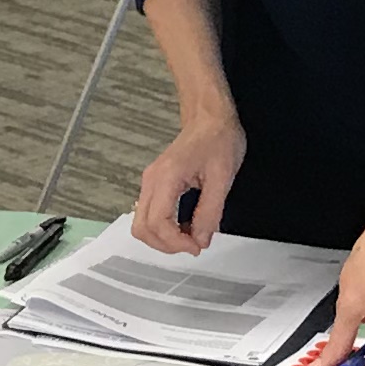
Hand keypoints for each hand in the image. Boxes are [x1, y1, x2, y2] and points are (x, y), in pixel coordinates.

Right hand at [133, 112, 246, 253]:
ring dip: (162, 240)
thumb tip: (200, 240)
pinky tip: (184, 227)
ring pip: (141, 225)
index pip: (157, 223)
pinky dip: (163, 229)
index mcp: (166, 177)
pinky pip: (149, 215)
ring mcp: (149, 183)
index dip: (175, 242)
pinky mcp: (154, 185)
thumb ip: (210, 212)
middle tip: (193, 246)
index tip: (197, 247)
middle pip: (142, 228)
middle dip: (166, 245)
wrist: (210, 118)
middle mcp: (151, 181)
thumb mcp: (223, 178)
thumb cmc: (218, 140)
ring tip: (190, 238)